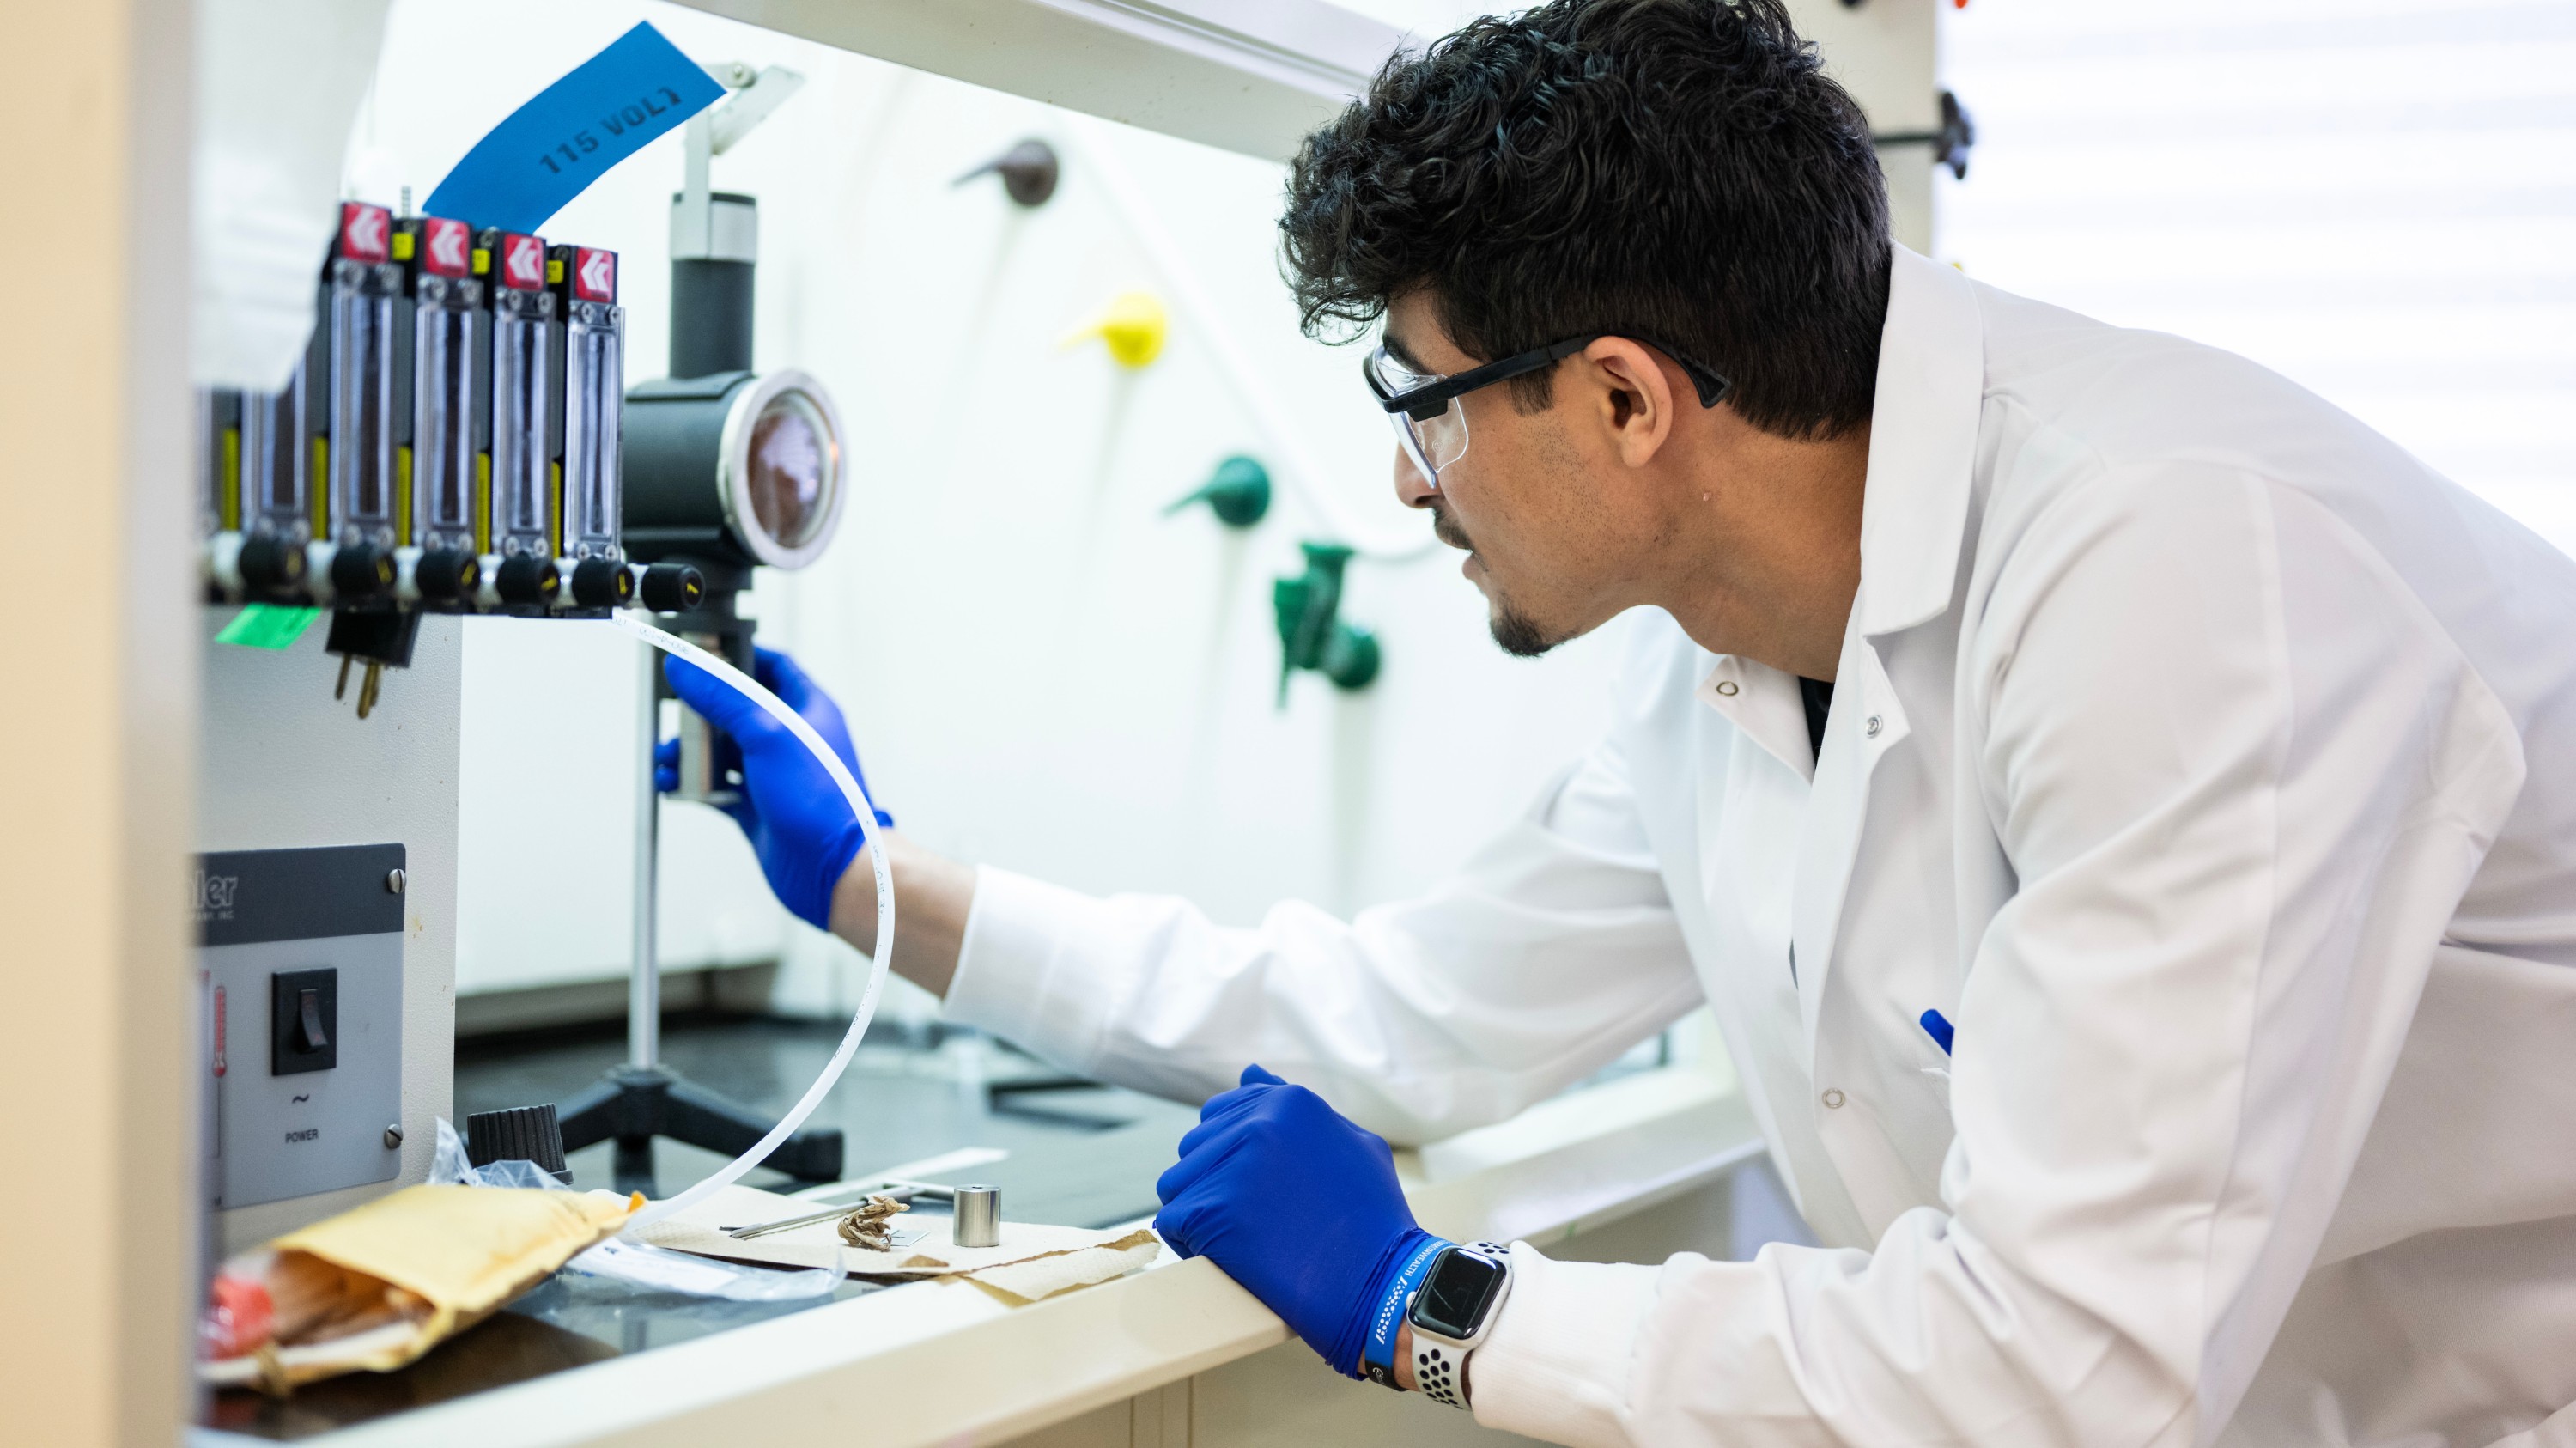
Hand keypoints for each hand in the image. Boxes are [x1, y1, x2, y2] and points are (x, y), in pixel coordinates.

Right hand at [659, 646, 892, 929]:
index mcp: (808, 709)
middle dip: (699, 710)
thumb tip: (686, 668)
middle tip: (674, 713)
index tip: (701, 654)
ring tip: (667, 758)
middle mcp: (790, 738)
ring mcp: (772, 773)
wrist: (832, 869)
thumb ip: (723, 698)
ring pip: (721, 750)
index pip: (772, 666)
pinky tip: (672, 784)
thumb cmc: (821, 801)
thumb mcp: (768, 733)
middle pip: (736, 708)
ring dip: (689, 751)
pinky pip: (715, 786)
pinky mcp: (755, 806)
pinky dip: (691, 783)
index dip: (738, 656)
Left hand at [1154, 1065, 1438, 1379]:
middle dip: (1214, 1183)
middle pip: (1195, 1149)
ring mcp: (1232, 1166)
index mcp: (1290, 1102)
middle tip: (1254, 1221)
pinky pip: (1171, 1221)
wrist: (1380, 1285)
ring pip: (1178, 1183)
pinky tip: (1228, 1258)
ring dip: (1199, 1213)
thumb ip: (1296, 1107)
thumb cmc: (1373, 1220)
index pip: (1220, 1114)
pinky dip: (1190, 1244)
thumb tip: (1249, 1073)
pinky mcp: (1210, 1211)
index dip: (1231, 1158)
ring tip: (1242, 1240)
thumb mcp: (1352, 1144)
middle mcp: (1257, 1123)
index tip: (1254, 1190)